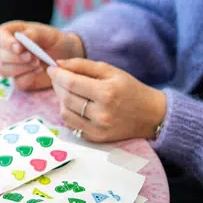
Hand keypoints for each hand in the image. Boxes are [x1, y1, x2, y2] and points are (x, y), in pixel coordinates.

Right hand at [0, 21, 85, 90]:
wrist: (68, 56)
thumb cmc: (55, 41)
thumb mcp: (48, 33)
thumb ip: (33, 33)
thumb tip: (20, 38)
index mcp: (11, 33)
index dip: (5, 42)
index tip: (18, 47)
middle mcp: (8, 50)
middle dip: (14, 57)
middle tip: (32, 57)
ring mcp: (12, 66)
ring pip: (4, 70)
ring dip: (20, 68)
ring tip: (38, 63)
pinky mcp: (20, 80)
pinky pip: (17, 82)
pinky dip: (29, 77)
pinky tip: (40, 70)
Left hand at [47, 58, 166, 142]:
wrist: (151, 115)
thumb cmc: (130, 89)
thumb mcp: (111, 71)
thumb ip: (83, 65)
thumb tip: (58, 64)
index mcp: (107, 93)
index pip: (71, 83)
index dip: (57, 75)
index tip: (51, 68)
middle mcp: (102, 113)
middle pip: (66, 98)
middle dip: (57, 85)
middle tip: (58, 78)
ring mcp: (98, 129)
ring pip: (64, 113)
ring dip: (61, 100)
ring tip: (68, 91)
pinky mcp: (95, 138)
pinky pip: (71, 125)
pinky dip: (68, 113)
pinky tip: (75, 105)